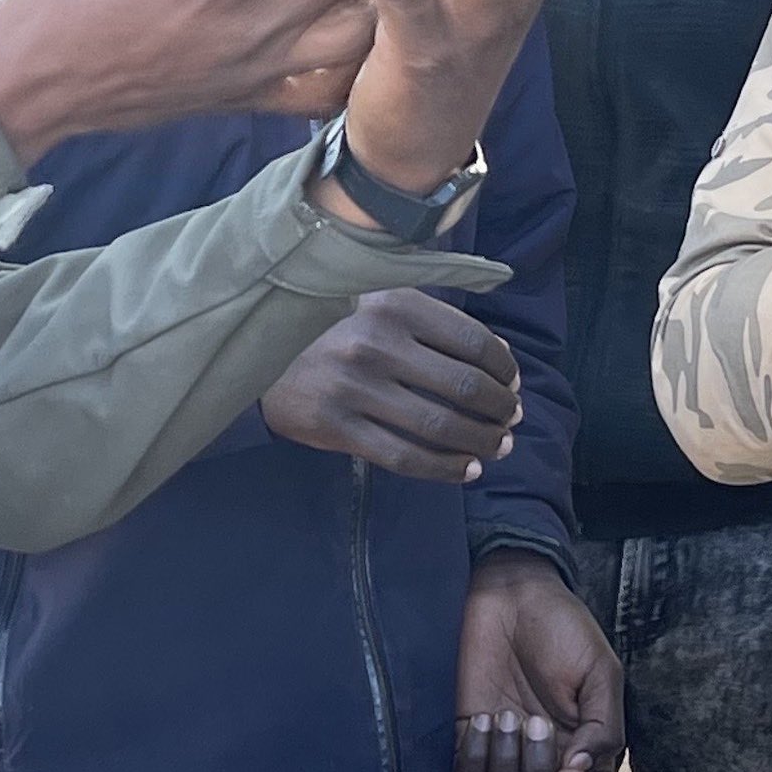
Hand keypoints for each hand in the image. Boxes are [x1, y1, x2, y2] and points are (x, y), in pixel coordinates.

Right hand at [260, 289, 520, 482]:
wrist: (258, 352)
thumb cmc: (334, 324)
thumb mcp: (381, 301)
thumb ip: (436, 320)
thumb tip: (501, 355)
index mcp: (396, 305)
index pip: (474, 342)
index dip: (505, 370)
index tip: (513, 385)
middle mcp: (378, 343)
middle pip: (465, 387)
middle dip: (500, 410)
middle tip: (511, 421)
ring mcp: (355, 387)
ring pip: (441, 426)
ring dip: (482, 442)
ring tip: (498, 448)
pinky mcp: (336, 425)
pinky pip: (405, 457)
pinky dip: (445, 468)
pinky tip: (467, 470)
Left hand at [452, 552, 622, 771]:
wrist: (511, 595)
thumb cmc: (562, 629)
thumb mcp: (600, 670)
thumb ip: (603, 726)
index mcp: (587, 753)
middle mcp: (546, 765)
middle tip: (535, 720)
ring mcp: (505, 758)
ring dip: (504, 768)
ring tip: (505, 715)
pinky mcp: (467, 744)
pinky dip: (474, 760)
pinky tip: (482, 719)